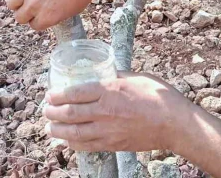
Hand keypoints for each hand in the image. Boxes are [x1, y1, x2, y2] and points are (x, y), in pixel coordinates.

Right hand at [6, 0, 110, 29]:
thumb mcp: (71, 11)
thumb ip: (54, 16)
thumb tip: (45, 15)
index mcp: (47, 17)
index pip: (34, 26)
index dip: (39, 22)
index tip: (43, 16)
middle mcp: (35, 6)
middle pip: (19, 17)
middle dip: (27, 15)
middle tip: (34, 10)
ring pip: (11, 3)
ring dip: (18, 4)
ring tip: (26, 0)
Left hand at [42, 72, 193, 151]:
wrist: (174, 123)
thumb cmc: (159, 96)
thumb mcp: (136, 77)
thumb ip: (116, 76)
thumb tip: (103, 74)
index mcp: (109, 91)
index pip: (74, 93)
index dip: (57, 95)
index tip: (50, 95)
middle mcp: (104, 111)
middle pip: (69, 114)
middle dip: (52, 112)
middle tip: (46, 110)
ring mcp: (107, 130)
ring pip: (73, 133)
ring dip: (57, 130)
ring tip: (50, 127)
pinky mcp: (112, 144)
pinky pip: (86, 146)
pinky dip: (73, 143)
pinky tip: (68, 140)